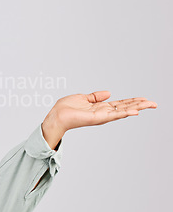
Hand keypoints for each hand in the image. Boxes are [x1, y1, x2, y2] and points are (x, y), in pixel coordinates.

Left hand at [41, 91, 157, 148]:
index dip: (132, 101)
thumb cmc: (66, 108)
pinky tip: (135, 112)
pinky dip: (124, 113)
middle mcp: (103, 113)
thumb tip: (109, 93)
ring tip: (150, 105)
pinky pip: (113, 115)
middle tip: (154, 103)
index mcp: (101, 108)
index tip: (144, 99)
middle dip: (140, 105)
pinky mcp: (97, 118)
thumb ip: (96, 96)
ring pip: (123, 111)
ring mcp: (101, 116)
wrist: (56, 115)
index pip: (120, 104)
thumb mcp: (83, 97)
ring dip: (137, 108)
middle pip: (125, 108)